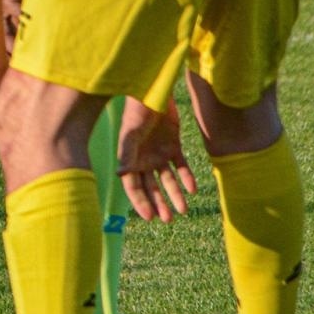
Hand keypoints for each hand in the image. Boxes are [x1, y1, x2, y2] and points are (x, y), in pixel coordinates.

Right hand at [117, 97, 197, 220]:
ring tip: (183, 211)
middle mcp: (143, 160)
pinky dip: (186, 178)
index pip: (133, 186)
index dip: (140, 202)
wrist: (154, 93)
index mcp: (130, 159)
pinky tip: (192, 190)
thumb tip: (120, 174)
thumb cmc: (136, 111)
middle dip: (159, 203)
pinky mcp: (173, 145)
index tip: (149, 217)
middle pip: (151, 187)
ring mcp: (159, 154)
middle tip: (168, 220)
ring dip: (174, 195)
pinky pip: (181, 166)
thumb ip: (127, 153)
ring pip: (167, 180)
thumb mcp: (131, 132)